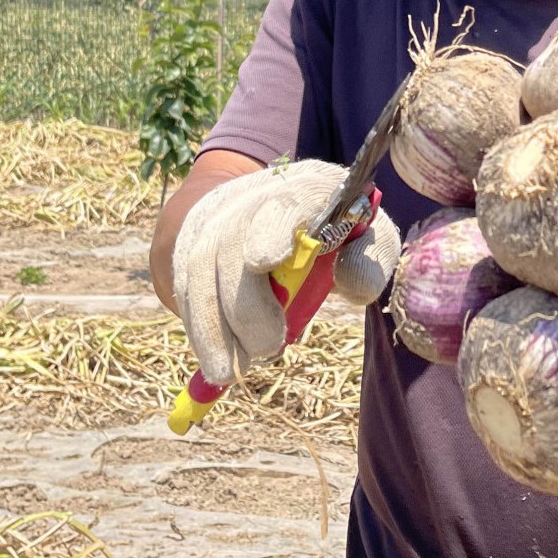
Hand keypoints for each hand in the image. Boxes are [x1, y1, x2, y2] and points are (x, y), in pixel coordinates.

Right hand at [171, 160, 399, 385]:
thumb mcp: (367, 235)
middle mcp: (255, 196)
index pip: (287, 199)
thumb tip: (351, 281)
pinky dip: (199, 328)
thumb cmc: (335, 228)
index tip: (262, 260)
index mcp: (307, 186)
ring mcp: (216, 219)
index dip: (272, 226)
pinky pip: (185, 287)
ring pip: (200, 268)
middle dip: (245, 301)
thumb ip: (372, 257)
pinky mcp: (189, 244)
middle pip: (233, 239)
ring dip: (213, 326)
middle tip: (269, 347)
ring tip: (231, 371)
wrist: (275, 207)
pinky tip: (214, 358)